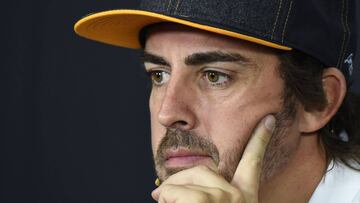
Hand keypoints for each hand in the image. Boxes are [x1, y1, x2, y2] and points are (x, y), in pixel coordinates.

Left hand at [151, 115, 275, 202]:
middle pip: (201, 170)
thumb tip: (173, 186)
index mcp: (245, 196)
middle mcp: (237, 196)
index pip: (254, 160)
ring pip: (183, 186)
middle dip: (176, 182)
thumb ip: (207, 193)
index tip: (268, 119)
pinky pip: (174, 197)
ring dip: (167, 196)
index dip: (261, 139)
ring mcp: (222, 202)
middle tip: (160, 195)